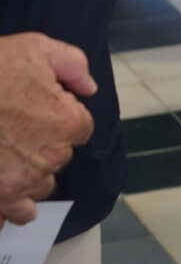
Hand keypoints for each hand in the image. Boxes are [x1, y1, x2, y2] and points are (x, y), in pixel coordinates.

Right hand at [0, 35, 95, 225]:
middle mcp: (50, 158)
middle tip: (17, 126)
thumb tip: (89, 87)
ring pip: (39, 186)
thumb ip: (73, 65)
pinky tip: (2, 192)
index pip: (82, 128)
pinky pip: (12, 214)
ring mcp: (21, 181)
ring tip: (8, 155)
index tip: (42, 108)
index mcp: (67, 122)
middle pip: (59, 158)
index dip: (62, 115)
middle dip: (44, 144)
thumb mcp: (37, 48)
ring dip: (29, 175)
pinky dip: (7, 208)